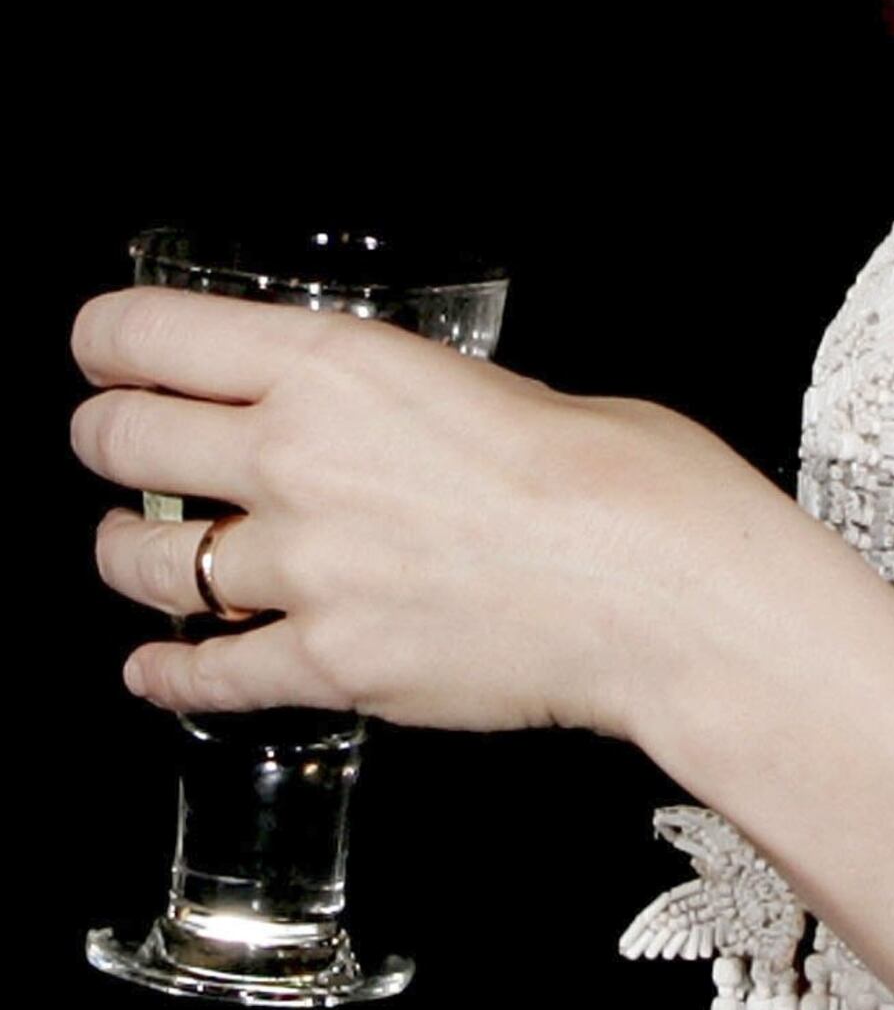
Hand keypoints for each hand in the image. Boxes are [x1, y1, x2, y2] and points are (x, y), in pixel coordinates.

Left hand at [71, 285, 826, 747]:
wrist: (671, 598)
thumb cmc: (631, 481)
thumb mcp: (512, 386)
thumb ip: (424, 403)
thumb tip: (408, 429)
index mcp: (340, 367)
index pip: (147, 336)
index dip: (107, 342)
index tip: (108, 353)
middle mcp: (297, 461)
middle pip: (119, 443)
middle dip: (107, 440)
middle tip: (118, 444)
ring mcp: (303, 570)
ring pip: (142, 563)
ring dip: (128, 556)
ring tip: (140, 554)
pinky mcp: (328, 664)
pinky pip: (204, 673)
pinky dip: (169, 673)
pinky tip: (163, 668)